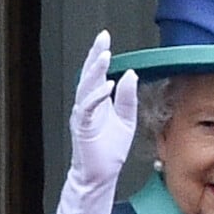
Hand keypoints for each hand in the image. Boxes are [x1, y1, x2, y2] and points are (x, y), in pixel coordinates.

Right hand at [70, 30, 137, 187]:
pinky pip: (88, 108)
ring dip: (95, 71)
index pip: (97, 73)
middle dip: (95, 55)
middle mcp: (88, 105)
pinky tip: (107, 86)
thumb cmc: (109, 151)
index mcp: (98, 102)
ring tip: (104, 56)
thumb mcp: (126, 121)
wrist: (100, 175)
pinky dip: (97, 96)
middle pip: (88, 75)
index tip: (105, 38)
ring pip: (86, 87)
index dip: (99, 55)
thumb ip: (128, 99)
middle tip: (102, 38)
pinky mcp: (83, 128)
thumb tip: (130, 74)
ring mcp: (84, 116)